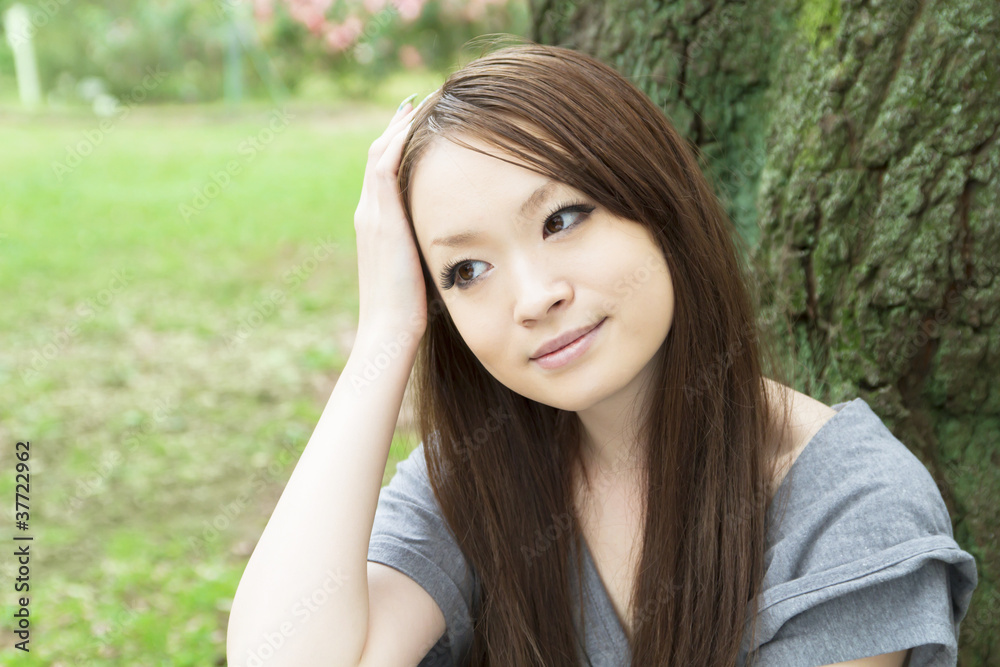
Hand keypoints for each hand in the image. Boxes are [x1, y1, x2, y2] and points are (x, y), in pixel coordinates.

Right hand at [353, 100, 426, 338]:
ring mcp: (372, 214)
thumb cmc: (411, 314)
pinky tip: (419, 120)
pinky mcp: (381, 218)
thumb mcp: (422, 272)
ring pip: (381, 152)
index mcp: (377, 225)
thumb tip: (457, 244)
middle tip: (423, 100)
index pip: (385, 172)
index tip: (422, 124)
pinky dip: (398, 139)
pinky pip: (385, 164)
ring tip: (424, 100)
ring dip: (401, 124)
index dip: (401, 145)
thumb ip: (429, 250)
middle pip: (380, 153)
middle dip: (400, 126)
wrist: (389, 332)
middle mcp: (369, 213)